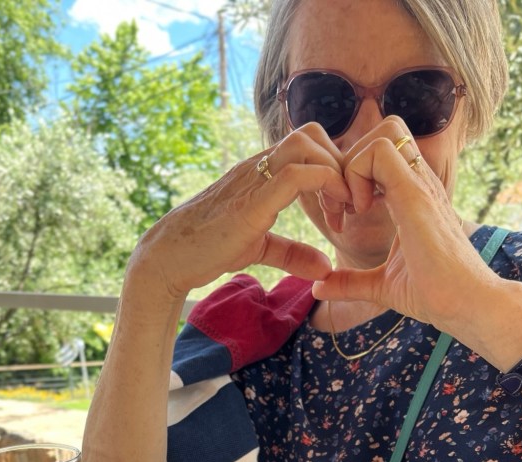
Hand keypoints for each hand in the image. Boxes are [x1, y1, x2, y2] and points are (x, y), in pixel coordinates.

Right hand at [138, 126, 352, 298]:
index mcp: (263, 172)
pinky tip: (331, 217)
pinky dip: (322, 186)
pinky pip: (294, 174)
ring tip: (341, 210)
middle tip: (349, 207)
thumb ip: (293, 254)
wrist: (172, 255)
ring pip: (306, 144)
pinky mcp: (251, 200)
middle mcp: (259, 166)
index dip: (336, 168)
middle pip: (313, 134)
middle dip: (340, 165)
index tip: (345, 208)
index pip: (309, 144)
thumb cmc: (210, 247)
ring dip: (334, 172)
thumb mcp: (260, 248)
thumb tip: (325, 268)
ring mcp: (254, 178)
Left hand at [312, 118, 499, 338]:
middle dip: (348, 165)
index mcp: (411, 196)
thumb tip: (319, 288)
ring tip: (351, 209)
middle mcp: (418, 183)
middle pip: (382, 132)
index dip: (350, 177)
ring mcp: (419, 184)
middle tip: (341, 210)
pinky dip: (356, 174)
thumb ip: (350, 283)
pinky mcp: (416, 195)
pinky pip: (380, 152)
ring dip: (353, 165)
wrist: (467, 304)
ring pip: (383, 133)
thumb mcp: (381, 286)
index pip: (380, 154)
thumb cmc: (434, 295)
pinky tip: (359, 212)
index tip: (342, 217)